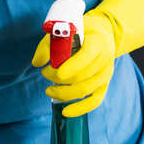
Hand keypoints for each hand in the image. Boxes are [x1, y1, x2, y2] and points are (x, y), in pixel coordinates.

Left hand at [30, 0, 143, 117]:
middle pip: (82, 76)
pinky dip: (80, 109)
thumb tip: (37, 62)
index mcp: (98, 42)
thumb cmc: (81, 33)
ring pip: (86, 90)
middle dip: (59, 80)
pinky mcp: (104, 85)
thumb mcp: (66, 31)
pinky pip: (94, 101)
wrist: (102, 35)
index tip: (54, 72)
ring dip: (64, 93)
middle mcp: (105, 60)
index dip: (71, 66)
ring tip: (49, 90)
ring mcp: (106, 75)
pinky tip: (65, 112)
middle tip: (45, 74)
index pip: (86, 56)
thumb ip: (49, 45)